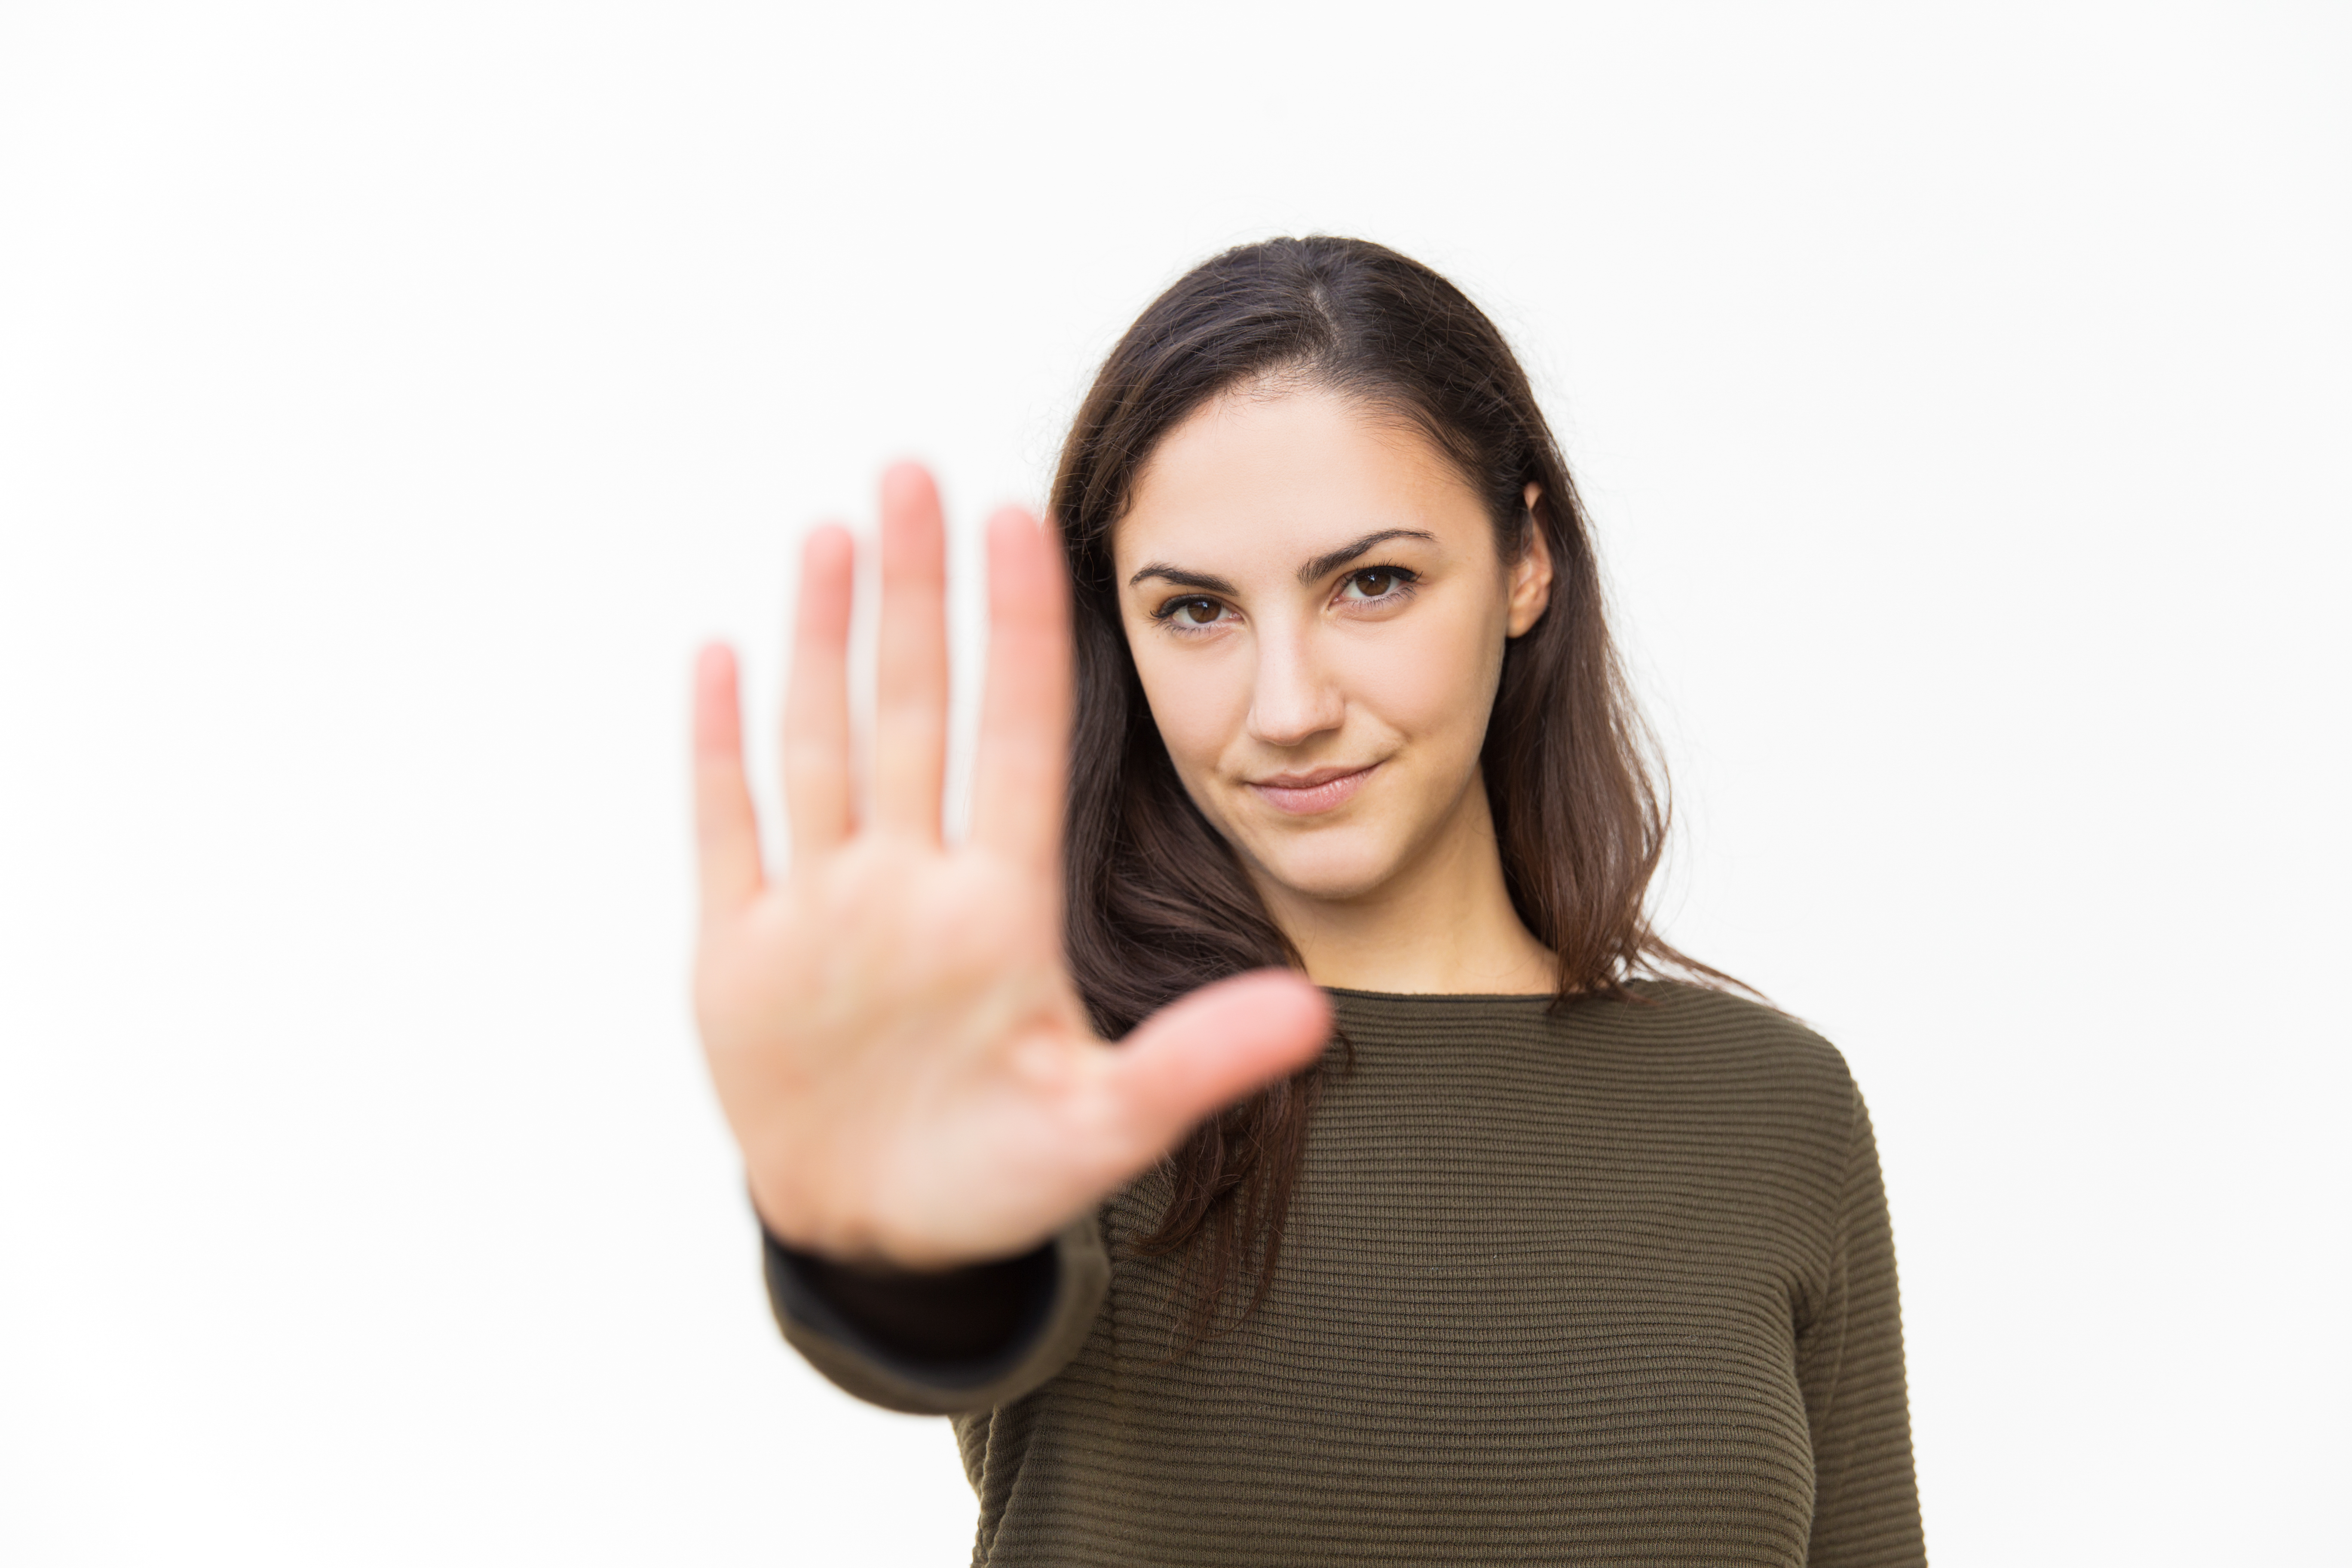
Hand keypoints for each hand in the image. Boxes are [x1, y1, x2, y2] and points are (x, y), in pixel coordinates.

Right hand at [690, 464, 1330, 1269]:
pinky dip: (720, 748)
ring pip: (823, 741)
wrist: (886, 1238)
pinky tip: (721, 654)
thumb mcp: (1106, 1126)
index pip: (1018, 737)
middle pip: (915, 707)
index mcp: (1001, 907)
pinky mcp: (744, 951)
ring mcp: (824, 908)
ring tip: (837, 530)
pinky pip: (730, 828)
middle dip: (916, 593)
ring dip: (824, 639)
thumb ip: (1200, 1062)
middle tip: (917, 471)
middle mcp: (912, 882)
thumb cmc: (999, 1177)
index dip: (1021, 631)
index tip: (1028, 523)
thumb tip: (1322, 1016)